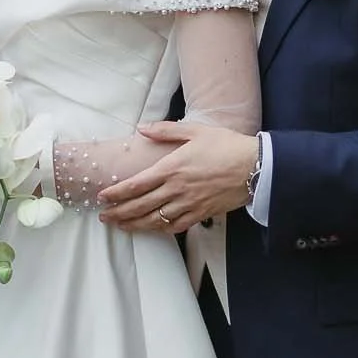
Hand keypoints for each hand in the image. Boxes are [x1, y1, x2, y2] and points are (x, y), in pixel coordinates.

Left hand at [98, 123, 257, 233]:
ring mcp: (188, 204)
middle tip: (103, 217)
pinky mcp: (201, 214)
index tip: (102, 197)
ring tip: (120, 226)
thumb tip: (141, 128)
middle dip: (119, 213)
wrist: (254, 167)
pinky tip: (151, 228)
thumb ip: (165, 131)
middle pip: (140, 206)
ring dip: (134, 224)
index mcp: (172, 167)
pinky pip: (175, 226)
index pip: (136, 184)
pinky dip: (160, 229)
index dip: (117, 193)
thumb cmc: (225, 145)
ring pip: (155, 220)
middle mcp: (177, 189)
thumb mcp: (195, 130)